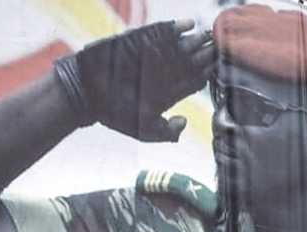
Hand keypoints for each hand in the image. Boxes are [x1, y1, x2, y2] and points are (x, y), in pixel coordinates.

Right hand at [54, 18, 215, 141]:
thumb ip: (165, 132)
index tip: (219, 66)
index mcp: (170, 92)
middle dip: (207, 53)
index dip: (210, 73)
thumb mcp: (143, 130)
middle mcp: (165, 73)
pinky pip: (160, 33)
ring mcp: (153, 56)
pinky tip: (189, 24)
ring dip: (196, 39)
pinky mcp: (139, 41)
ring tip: (207, 35)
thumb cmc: (115, 115)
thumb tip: (184, 122)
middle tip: (218, 47)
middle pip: (194, 61)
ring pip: (182, 46)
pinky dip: (175, 27)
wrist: (86, 95)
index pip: (197, 80)